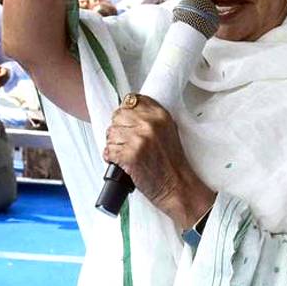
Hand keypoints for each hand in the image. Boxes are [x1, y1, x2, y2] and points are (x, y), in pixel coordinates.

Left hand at [102, 94, 214, 230]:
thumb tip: (127, 111)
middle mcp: (149, 124)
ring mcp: (139, 139)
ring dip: (113, 145)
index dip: (125, 113)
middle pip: (117, 116)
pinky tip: (121, 162)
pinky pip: (109, 151)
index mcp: (159, 114)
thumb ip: (150, 118)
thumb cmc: (171, 162)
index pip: (130, 100)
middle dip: (117, 129)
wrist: (177, 185)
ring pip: (110, 134)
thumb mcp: (167, 130)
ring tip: (125, 153)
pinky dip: (111, 158)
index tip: (127, 123)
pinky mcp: (130, 155)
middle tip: (126, 142)